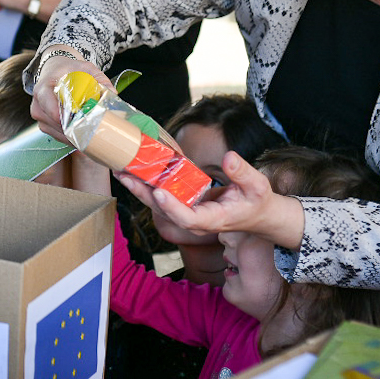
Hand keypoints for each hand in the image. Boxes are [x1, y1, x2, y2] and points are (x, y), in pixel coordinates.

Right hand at [28, 53, 111, 139]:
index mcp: (43, 88)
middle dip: (73, 128)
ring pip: (56, 132)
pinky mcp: (44, 124)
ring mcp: (39, 116)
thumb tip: (112, 92)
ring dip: (72, 135)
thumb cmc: (68, 70)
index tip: (73, 121)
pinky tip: (83, 136)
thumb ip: (99, 78)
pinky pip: (57, 136)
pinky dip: (70, 138)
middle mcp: (37, 104)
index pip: (46, 103)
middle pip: (53, 122)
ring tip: (90, 134)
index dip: (58, 114)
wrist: (54, 71)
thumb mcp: (84, 69)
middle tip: (92, 130)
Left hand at [123, 151, 304, 250]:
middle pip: (164, 211)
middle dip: (143, 194)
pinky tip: (134, 171)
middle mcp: (196, 220)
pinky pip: (163, 197)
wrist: (258, 216)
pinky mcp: (185, 205)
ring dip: (139, 188)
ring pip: (158, 205)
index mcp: (213, 220)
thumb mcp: (258, 186)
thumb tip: (229, 158)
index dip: (171, 206)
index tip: (158, 191)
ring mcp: (188, 214)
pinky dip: (148, 185)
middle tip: (124, 175)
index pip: (188, 218)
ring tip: (121, 170)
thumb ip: (244, 173)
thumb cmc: (259, 202)